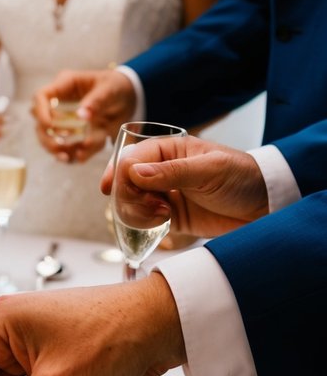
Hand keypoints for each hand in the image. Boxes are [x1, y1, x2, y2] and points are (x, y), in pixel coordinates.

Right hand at [33, 70, 135, 160]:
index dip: (41, 112)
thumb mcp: (110, 89)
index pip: (41, 97)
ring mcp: (66, 120)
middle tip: (60, 149)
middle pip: (40, 122)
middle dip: (47, 138)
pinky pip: (68, 147)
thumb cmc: (117, 86)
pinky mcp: (75, 134)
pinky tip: (81, 157)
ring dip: (57, 150)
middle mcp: (60, 103)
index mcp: (65, 85)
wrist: (130, 98)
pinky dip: (74, 155)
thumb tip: (81, 115)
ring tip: (69, 157)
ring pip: (50, 138)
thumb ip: (97, 100)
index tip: (50, 126)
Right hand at [98, 135, 267, 237]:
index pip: (131, 157)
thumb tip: (134, 172)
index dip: (119, 173)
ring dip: (136, 212)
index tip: (111, 189)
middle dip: (129, 196)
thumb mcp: (210, 170)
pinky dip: (145, 224)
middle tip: (151, 206)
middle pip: (125, 182)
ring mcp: (164, 194)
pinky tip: (164, 222)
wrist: (265, 207)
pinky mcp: (169, 217)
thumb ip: (172, 172)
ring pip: (129, 203)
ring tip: (161, 216)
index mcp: (169, 150)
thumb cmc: (242, 177)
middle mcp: (161, 170)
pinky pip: (143, 221)